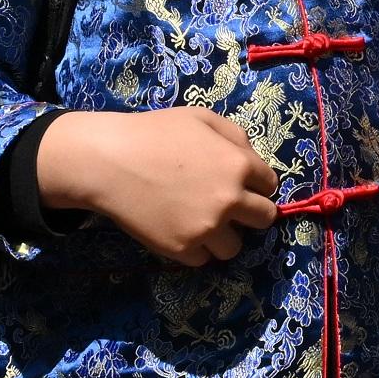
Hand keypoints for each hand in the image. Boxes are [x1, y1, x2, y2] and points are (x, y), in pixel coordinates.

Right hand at [39, 107, 281, 266]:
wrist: (108, 162)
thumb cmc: (154, 133)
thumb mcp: (202, 118)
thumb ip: (236, 137)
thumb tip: (253, 161)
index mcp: (238, 165)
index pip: (270, 185)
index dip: (255, 184)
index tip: (240, 184)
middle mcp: (229, 200)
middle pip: (264, 219)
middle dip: (251, 212)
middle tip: (227, 206)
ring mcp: (206, 228)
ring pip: (235, 247)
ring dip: (224, 236)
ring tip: (202, 222)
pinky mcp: (182, 249)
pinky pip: (203, 259)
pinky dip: (195, 248)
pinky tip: (179, 229)